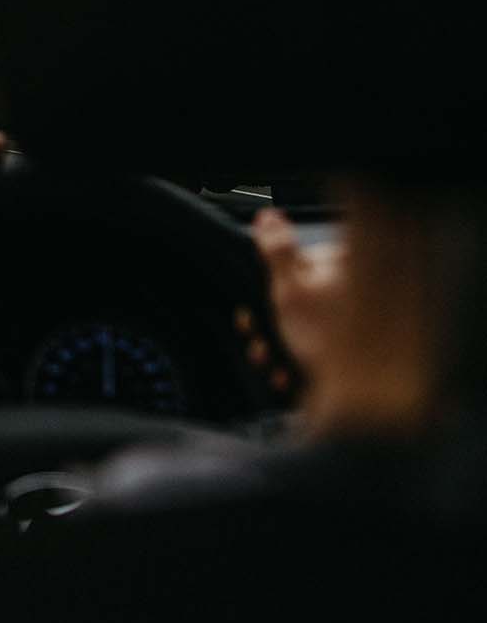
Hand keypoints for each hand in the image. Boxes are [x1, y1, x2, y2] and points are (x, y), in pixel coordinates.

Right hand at [252, 207, 348, 379]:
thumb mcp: (291, 290)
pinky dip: (297, 363)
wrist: (362, 403)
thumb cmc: (332, 347)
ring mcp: (356, 327)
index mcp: (348, 269)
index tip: (266, 299)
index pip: (304, 260)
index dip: (279, 281)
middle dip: (271, 322)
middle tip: (260, 335)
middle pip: (299, 297)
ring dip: (278, 346)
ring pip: (303, 328)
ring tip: (273, 361)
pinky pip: (315, 352)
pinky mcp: (351, 356)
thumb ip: (277, 251)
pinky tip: (290, 374)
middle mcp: (357, 295)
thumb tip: (267, 218)